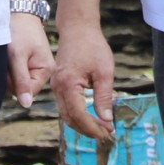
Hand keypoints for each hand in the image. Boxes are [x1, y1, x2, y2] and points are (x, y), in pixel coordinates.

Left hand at [8, 11, 51, 107]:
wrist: (20, 14)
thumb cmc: (19, 33)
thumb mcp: (17, 58)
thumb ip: (21, 81)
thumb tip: (26, 104)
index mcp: (47, 70)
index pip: (28, 92)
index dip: (14, 83)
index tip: (12, 66)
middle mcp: (45, 71)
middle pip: (22, 88)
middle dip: (11, 77)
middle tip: (10, 59)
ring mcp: (38, 68)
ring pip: (17, 81)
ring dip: (9, 72)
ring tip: (11, 55)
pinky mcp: (30, 64)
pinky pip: (17, 74)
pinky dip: (10, 67)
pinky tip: (12, 56)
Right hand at [54, 21, 117, 141]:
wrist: (78, 30)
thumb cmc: (93, 47)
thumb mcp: (104, 71)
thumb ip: (104, 96)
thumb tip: (106, 118)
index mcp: (67, 86)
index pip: (78, 115)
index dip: (92, 127)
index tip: (107, 133)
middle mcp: (57, 89)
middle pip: (70, 118)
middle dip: (88, 129)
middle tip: (106, 134)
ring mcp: (56, 87)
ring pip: (67, 114)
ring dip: (83, 123)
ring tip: (101, 128)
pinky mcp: (59, 85)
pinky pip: (66, 105)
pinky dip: (78, 114)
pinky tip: (91, 116)